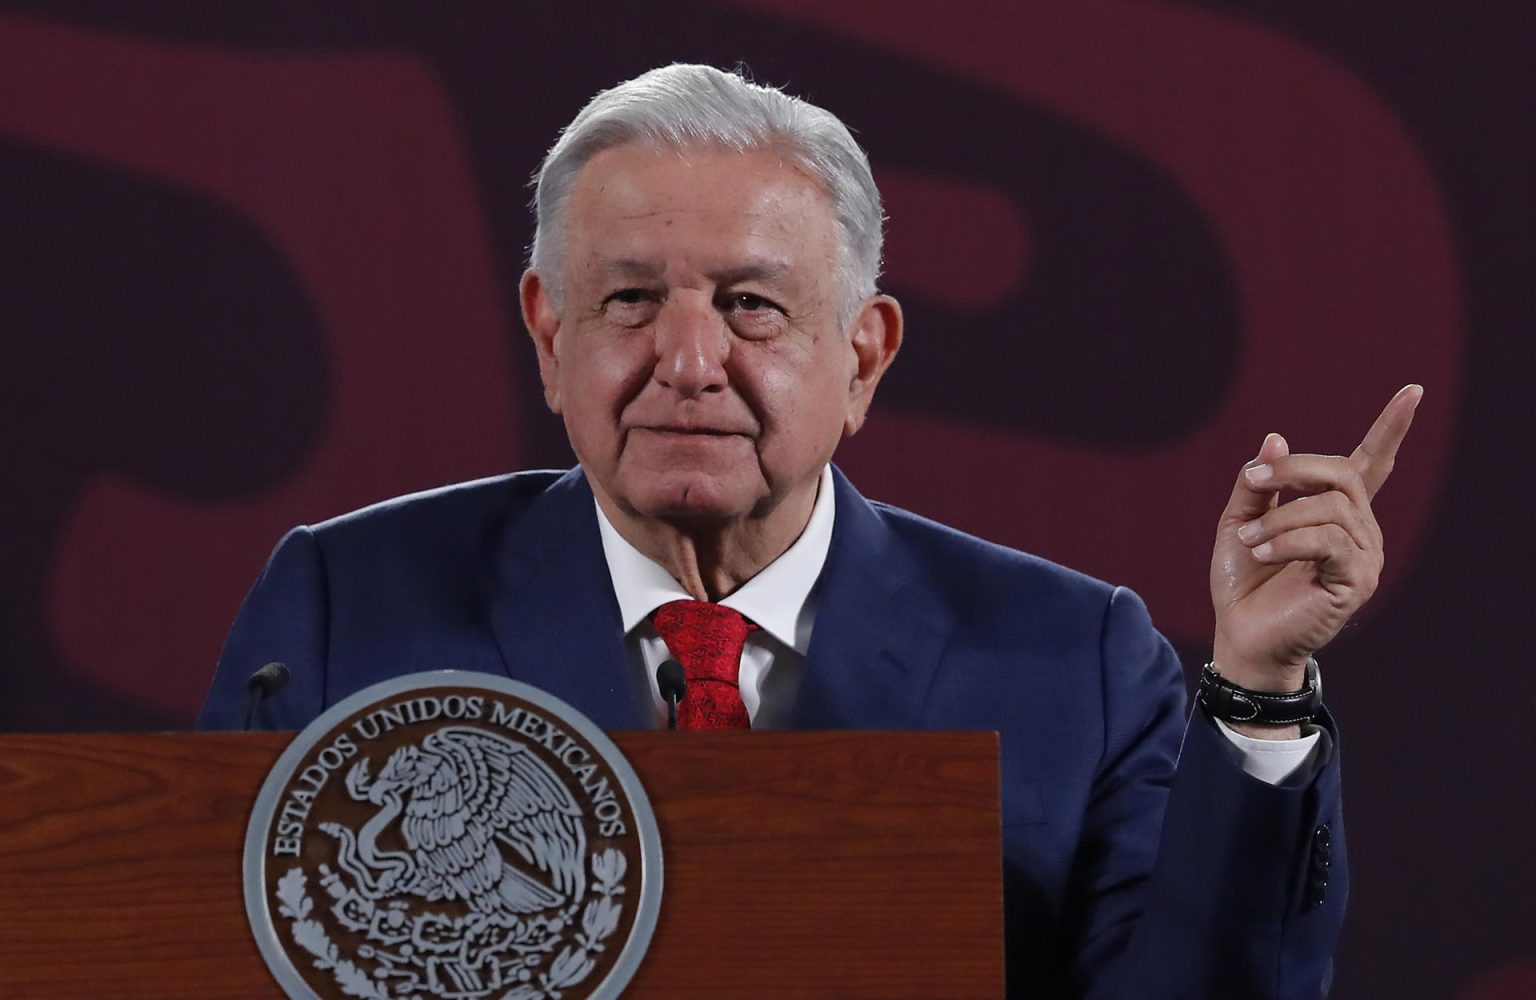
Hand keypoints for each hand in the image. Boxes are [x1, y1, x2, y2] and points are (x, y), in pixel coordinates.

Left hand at [1210, 385, 1422, 698]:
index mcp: (1336, 512)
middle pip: (1340, 474)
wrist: (1241, 635)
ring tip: (1246, 541)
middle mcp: (1360, 529)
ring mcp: (1364, 556)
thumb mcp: (1239, 521)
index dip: (1391, 428)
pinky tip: (1260, 553)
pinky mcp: (1356, 581)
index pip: (1372, 463)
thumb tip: (1276, 436)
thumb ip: (1258, 482)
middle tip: (1252, 481)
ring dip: (1278, 517)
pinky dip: (1287, 540)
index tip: (1413, 391)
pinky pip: (1328, 541)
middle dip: (1293, 469)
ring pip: (1329, 508)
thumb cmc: (1244, 583)